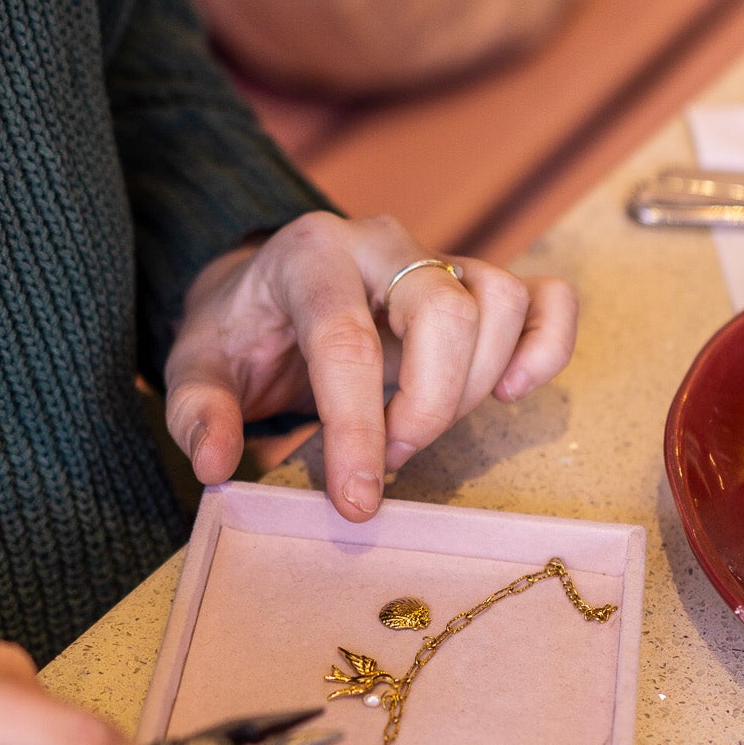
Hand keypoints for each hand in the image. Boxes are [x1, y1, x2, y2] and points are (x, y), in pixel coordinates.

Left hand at [164, 213, 578, 519]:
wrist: (267, 293)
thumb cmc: (240, 335)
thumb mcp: (196, 368)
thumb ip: (198, 412)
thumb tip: (218, 465)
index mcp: (307, 255)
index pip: (346, 341)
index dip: (357, 430)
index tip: (357, 502)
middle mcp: (379, 242)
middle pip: (444, 313)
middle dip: (424, 408)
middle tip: (386, 462)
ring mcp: (436, 257)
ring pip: (498, 302)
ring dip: (473, 388)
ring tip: (418, 432)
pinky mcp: (474, 283)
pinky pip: (543, 298)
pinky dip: (547, 344)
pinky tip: (512, 392)